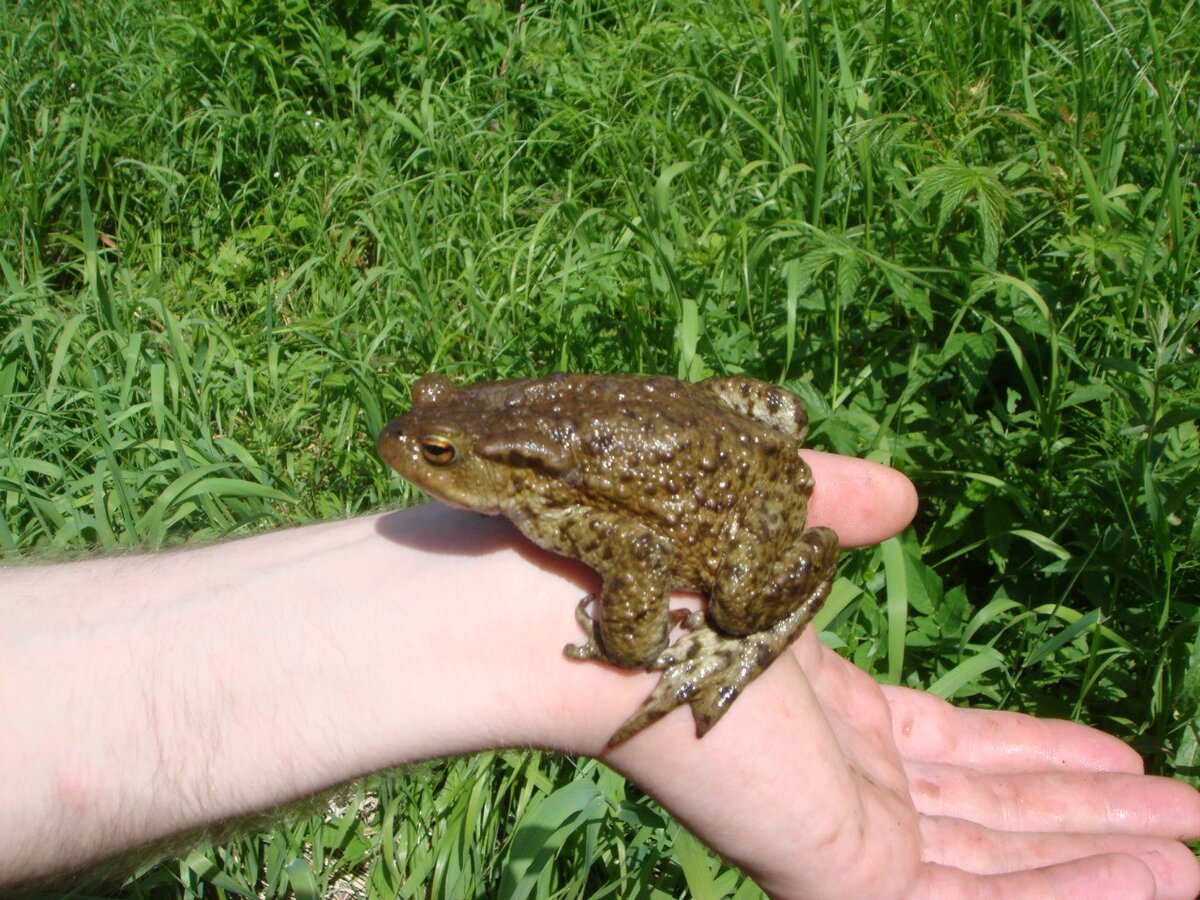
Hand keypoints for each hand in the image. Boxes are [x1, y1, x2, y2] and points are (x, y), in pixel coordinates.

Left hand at [599, 453, 1199, 898]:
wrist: (576, 598)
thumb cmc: (662, 538)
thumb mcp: (781, 516)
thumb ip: (842, 512)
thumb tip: (902, 498)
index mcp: (814, 707)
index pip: (946, 754)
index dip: (1036, 759)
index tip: (1117, 756)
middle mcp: (829, 777)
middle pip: (988, 817)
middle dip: (1089, 820)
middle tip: (1189, 818)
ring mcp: (834, 834)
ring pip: (996, 870)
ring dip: (1103, 864)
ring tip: (1193, 855)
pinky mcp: (839, 874)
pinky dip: (1078, 897)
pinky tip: (1165, 880)